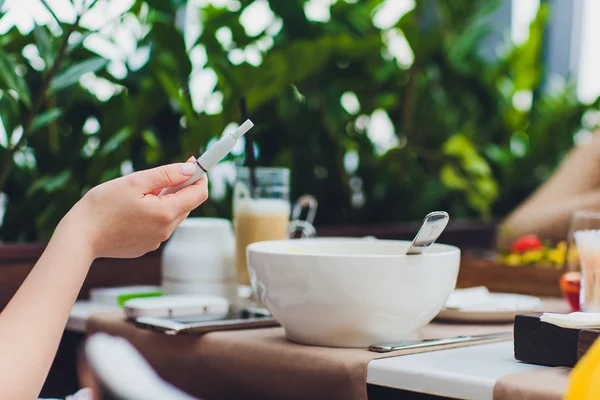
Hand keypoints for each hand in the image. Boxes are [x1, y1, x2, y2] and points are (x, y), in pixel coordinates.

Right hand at [58, 162, 207, 258]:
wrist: (79, 237)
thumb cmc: (102, 206)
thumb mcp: (135, 182)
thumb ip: (166, 175)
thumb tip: (190, 169)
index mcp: (167, 213)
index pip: (199, 194)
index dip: (200, 176)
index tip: (196, 163)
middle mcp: (166, 231)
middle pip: (187, 204)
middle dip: (181, 187)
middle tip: (166, 173)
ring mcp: (156, 241)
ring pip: (172, 215)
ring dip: (166, 200)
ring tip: (142, 192)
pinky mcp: (145, 246)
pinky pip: (159, 226)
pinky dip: (154, 214)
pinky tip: (133, 209)